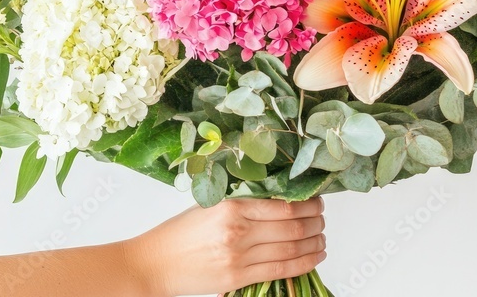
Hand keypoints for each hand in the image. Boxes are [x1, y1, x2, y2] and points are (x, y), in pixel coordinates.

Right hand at [125, 198, 327, 295]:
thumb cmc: (178, 233)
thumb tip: (281, 199)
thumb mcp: (210, 206)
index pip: (284, 205)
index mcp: (232, 207)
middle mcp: (239, 231)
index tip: (317, 201)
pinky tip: (316, 256)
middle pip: (294, 226)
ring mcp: (239, 256)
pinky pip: (281, 270)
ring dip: (315, 243)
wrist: (153, 263)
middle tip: (323, 218)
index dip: (309, 204)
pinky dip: (305, 263)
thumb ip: (244, 203)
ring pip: (292, 248)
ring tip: (322, 237)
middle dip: (317, 222)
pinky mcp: (238, 278)